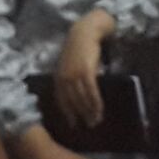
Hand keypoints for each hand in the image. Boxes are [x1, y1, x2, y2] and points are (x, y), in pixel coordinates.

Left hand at [53, 10, 113, 128]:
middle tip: (89, 125)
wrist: (84, 32)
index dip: (68, 113)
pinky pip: (91, 91)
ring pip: (82, 99)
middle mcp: (63, 78)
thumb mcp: (73, 65)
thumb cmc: (81, 47)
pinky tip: (100, 109)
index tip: (74, 124)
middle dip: (80, 115)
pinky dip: (95, 102)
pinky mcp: (86, 72)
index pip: (62, 100)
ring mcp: (74, 75)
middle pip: (72, 102)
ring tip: (97, 120)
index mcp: (58, 78)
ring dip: (90, 111)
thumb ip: (75, 78)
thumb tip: (84, 92)